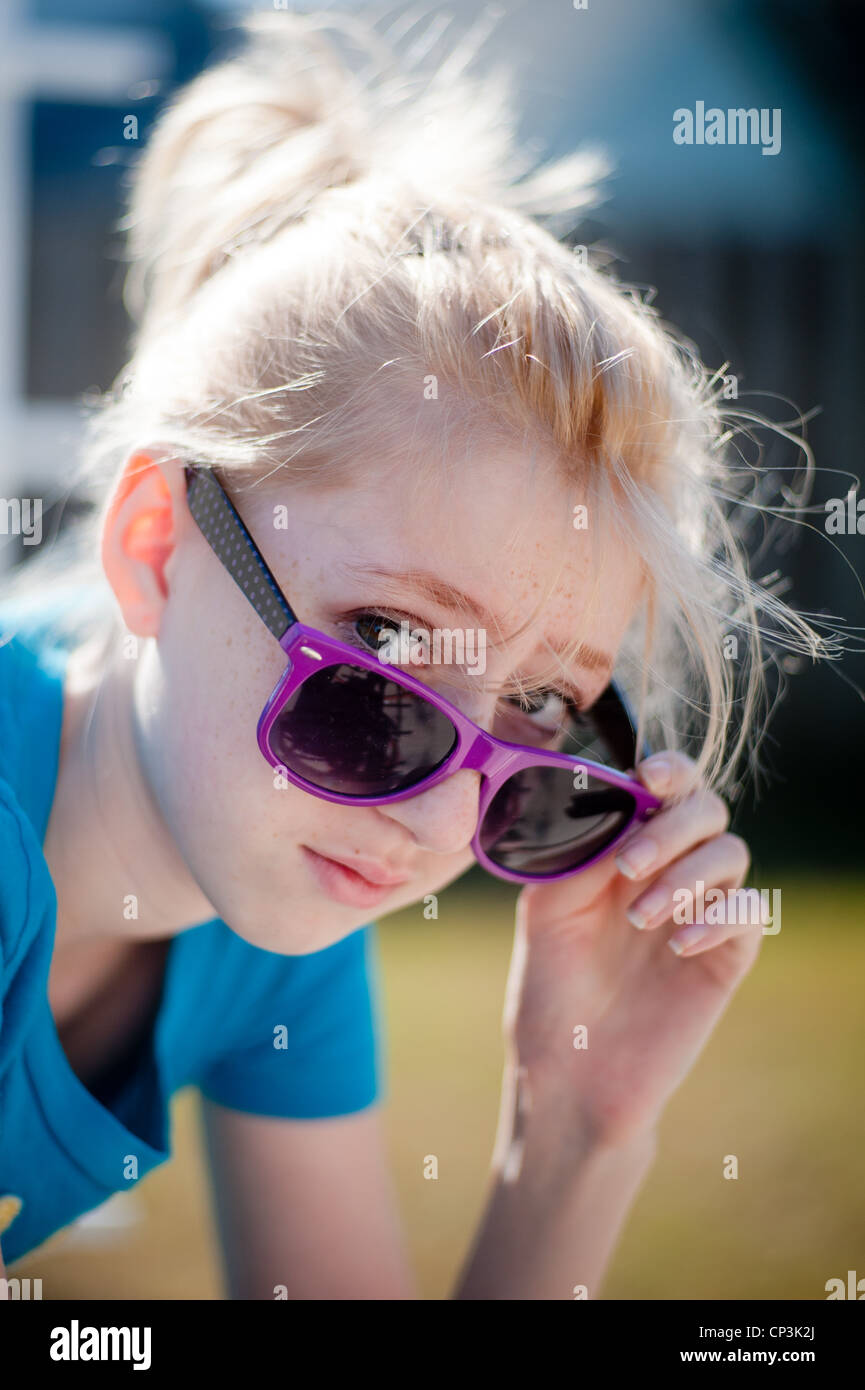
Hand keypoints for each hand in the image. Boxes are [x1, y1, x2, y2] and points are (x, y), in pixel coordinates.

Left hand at [504, 751, 762, 1148]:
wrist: (569, 1075)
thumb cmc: (548, 990)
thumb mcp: (547, 908)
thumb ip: (582, 852)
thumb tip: (622, 805)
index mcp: (625, 850)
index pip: (665, 788)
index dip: (668, 770)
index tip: (649, 776)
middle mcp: (669, 872)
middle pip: (706, 810)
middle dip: (672, 827)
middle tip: (629, 865)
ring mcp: (701, 913)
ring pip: (732, 854)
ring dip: (688, 874)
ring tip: (640, 919)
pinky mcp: (726, 958)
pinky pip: (751, 913)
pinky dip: (719, 917)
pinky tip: (678, 945)